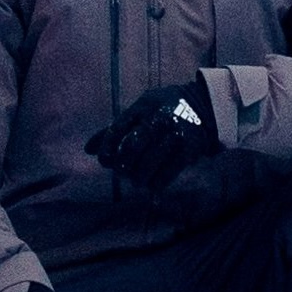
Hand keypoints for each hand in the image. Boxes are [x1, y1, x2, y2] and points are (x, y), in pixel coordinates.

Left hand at [91, 80, 223, 195]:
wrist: (204, 107)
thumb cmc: (163, 110)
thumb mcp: (141, 111)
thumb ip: (116, 129)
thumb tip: (88, 149)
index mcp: (143, 106)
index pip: (118, 128)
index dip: (107, 148)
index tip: (105, 161)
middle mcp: (159, 117)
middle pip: (132, 147)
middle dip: (123, 165)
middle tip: (122, 172)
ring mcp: (175, 133)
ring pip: (149, 163)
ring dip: (139, 177)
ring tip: (138, 180)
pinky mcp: (188, 148)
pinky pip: (168, 172)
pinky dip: (157, 183)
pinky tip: (153, 186)